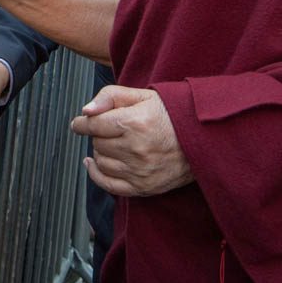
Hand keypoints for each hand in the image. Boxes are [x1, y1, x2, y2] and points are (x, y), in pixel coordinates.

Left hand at [70, 86, 193, 196]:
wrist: (202, 138)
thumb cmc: (171, 114)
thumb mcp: (142, 95)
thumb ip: (110, 96)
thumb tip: (86, 110)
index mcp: (134, 123)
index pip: (93, 125)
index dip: (82, 123)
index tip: (78, 123)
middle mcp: (136, 149)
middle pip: (97, 143)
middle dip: (99, 135)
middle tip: (112, 129)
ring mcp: (140, 171)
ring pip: (101, 162)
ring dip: (101, 152)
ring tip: (115, 143)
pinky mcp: (144, 187)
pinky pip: (108, 185)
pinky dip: (96, 174)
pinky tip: (94, 164)